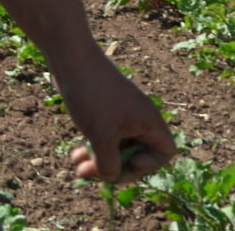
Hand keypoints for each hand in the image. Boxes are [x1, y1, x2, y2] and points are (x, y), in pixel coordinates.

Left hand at [58, 55, 176, 183]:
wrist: (70, 58)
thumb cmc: (92, 95)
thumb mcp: (101, 135)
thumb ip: (109, 163)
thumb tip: (109, 176)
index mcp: (150, 122)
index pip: (164, 153)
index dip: (147, 164)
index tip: (125, 161)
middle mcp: (139, 118)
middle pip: (136, 154)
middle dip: (113, 167)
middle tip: (89, 175)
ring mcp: (120, 114)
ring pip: (115, 147)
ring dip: (98, 160)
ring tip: (78, 169)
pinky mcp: (102, 110)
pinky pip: (103, 136)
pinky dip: (91, 146)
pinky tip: (75, 154)